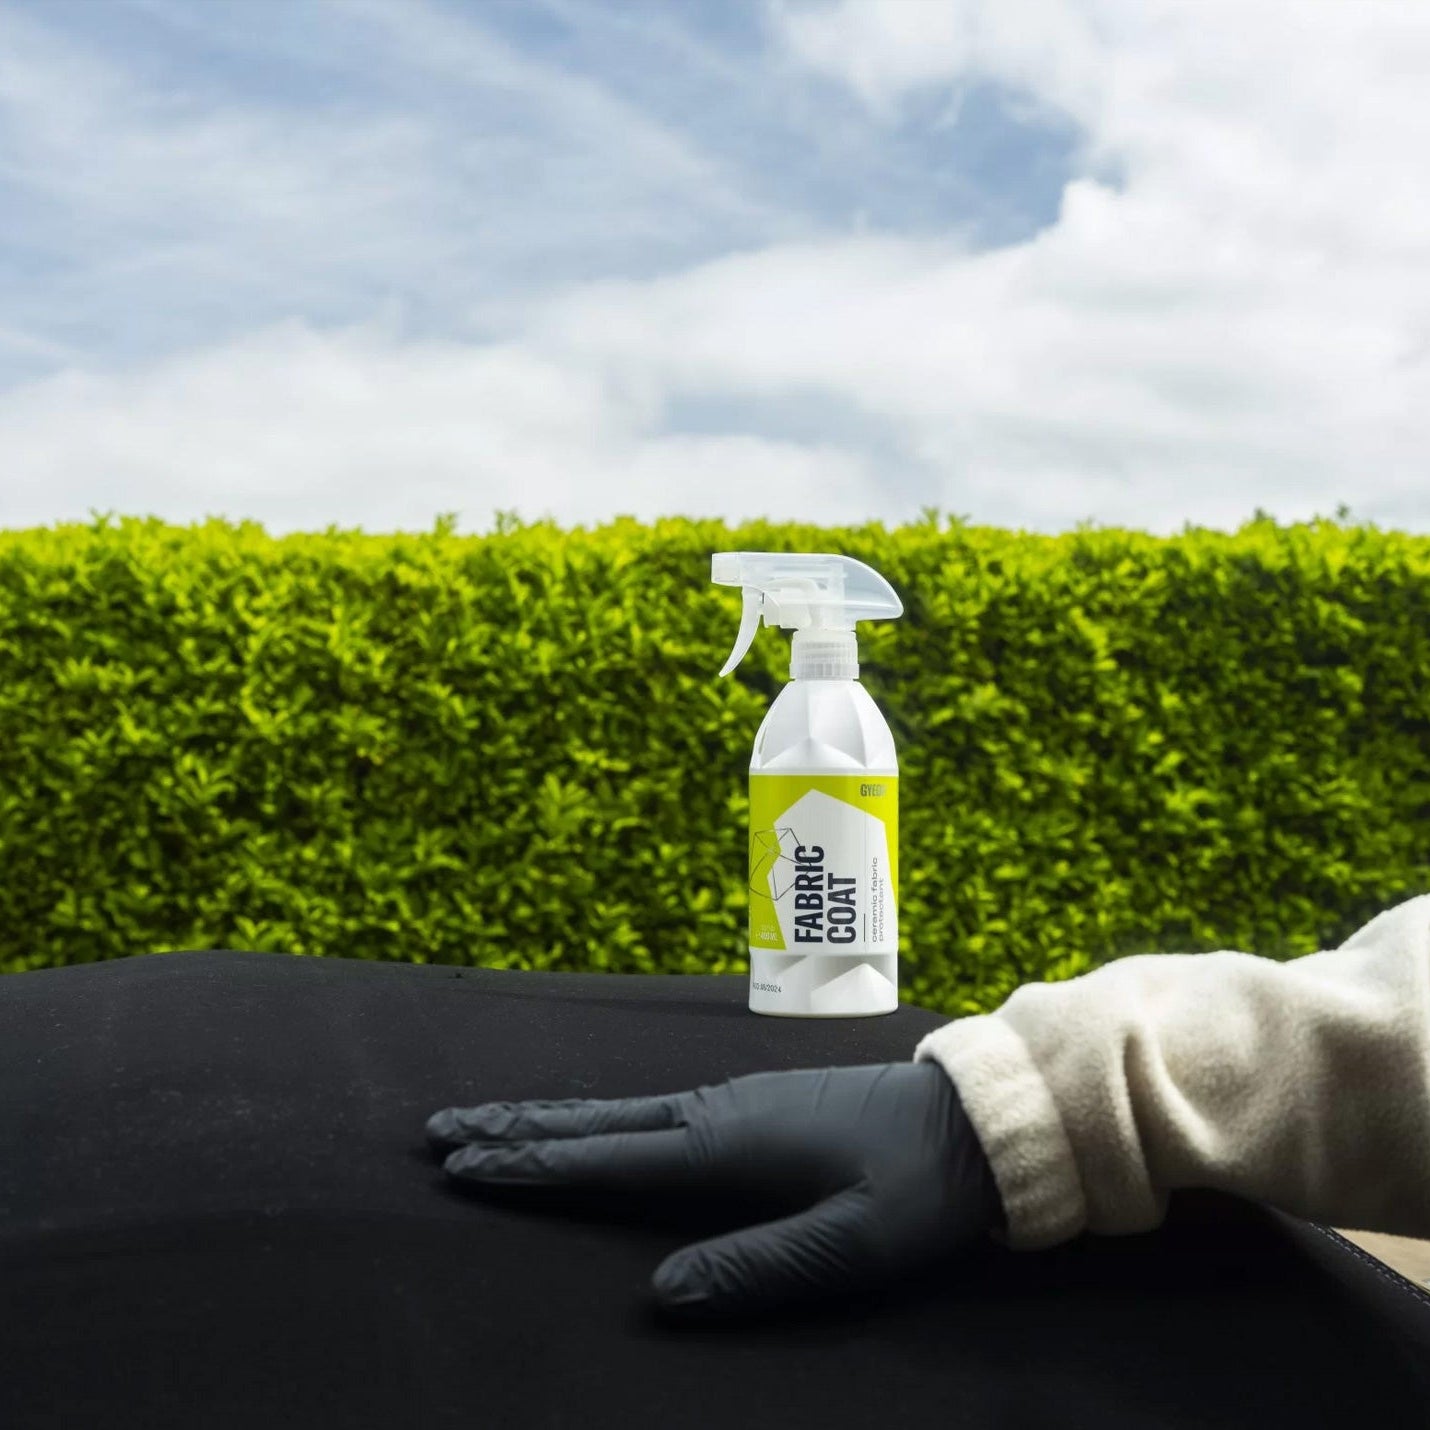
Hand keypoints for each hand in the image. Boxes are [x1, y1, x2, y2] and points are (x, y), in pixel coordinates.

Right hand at [427, 1061, 1002, 1319]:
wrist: (974, 1121)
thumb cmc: (916, 1189)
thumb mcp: (848, 1244)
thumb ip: (755, 1268)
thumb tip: (660, 1295)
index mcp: (726, 1145)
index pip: (607, 1161)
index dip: (532, 1167)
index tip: (461, 1165)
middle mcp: (715, 1113)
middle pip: (596, 1123)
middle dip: (517, 1130)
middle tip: (440, 1131)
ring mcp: (733, 1103)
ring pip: (619, 1113)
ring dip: (549, 1120)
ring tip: (491, 1124)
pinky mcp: (752, 1106)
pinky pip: (651, 1113)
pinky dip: (598, 1120)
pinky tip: (594, 1129)